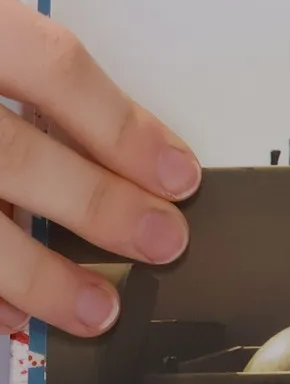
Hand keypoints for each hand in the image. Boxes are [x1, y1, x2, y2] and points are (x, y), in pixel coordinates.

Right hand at [0, 0, 198, 337]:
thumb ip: (18, 75)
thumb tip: (122, 148)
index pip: (49, 66)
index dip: (121, 124)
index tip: (177, 173)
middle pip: (9, 152)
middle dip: (95, 204)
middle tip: (160, 241)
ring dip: (33, 274)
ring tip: (97, 309)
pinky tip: (9, 317)